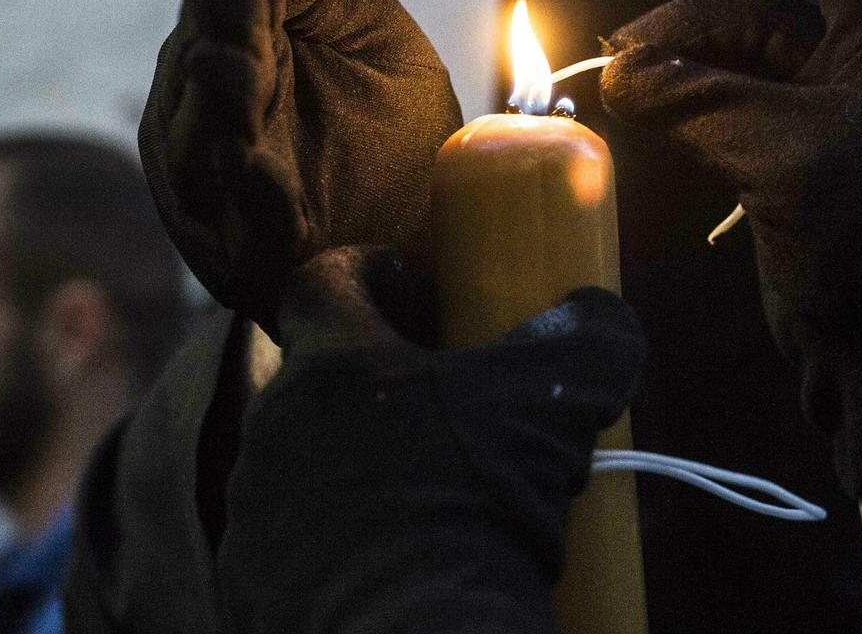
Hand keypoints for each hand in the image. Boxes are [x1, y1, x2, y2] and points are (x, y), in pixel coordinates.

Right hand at [140, 0, 462, 334]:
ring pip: (202, 156)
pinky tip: (251, 164)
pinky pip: (243, 237)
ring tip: (235, 68)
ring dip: (220, 110)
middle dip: (220, 39)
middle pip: (199, 83)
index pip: (214, 20)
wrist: (461, 221)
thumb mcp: (370, 28)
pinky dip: (248, 202)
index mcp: (234, 64)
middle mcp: (213, 131)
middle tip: (236, 0)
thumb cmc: (402, 119)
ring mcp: (227, 204)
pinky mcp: (259, 268)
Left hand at [216, 246, 645, 632]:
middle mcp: (274, 429)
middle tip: (457, 412)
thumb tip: (604, 316)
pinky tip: (409, 561)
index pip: (322, 281)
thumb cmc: (477, 506)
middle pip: (322, 380)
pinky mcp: (257, 586)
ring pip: (311, 463)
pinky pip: (301, 544)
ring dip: (366, 468)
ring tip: (440, 499)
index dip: (372, 276)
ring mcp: (258, 513)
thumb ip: (587, 339)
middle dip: (386, 388)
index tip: (420, 295)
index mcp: (329, 364)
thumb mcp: (554, 405)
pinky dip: (346, 544)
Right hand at [600, 0, 861, 495]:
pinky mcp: (786, 157)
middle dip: (691, 27)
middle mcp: (855, 76)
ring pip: (737, 63)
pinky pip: (728, 105)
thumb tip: (622, 74)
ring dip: (679, 66)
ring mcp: (820, 118)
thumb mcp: (776, 158)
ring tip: (620, 82)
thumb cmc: (854, 243)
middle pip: (764, 15)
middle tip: (623, 53)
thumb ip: (698, 104)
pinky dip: (686, 101)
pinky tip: (645, 107)